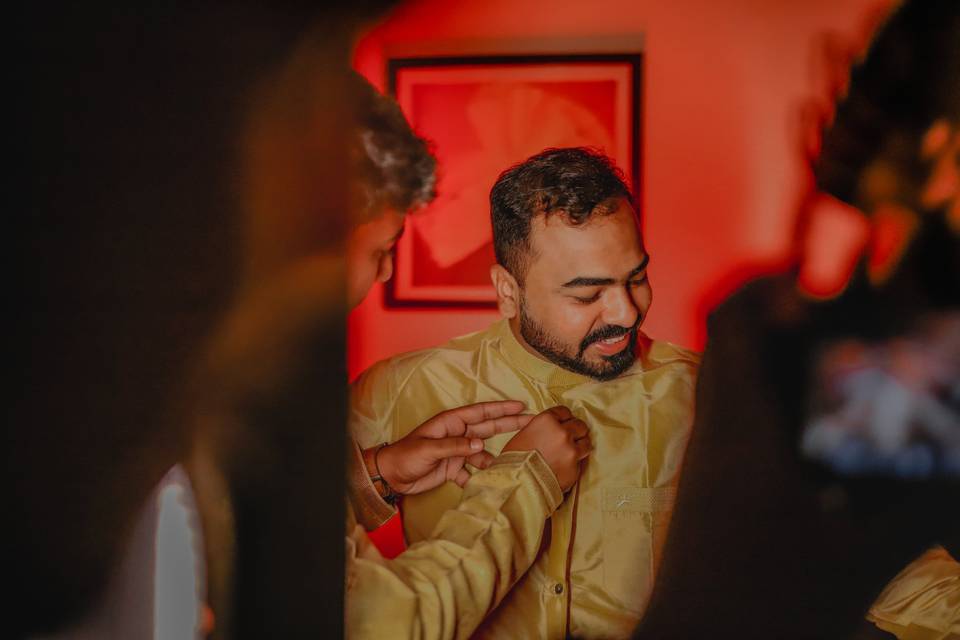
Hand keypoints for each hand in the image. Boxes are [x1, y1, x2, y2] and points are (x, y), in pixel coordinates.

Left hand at [371, 400, 531, 494]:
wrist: (391, 476)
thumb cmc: (406, 455)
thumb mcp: (430, 448)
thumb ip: (456, 447)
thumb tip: (481, 446)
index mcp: (452, 423)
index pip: (481, 413)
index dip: (501, 409)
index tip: (521, 406)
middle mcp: (457, 434)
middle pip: (488, 428)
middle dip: (509, 426)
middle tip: (532, 423)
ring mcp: (457, 452)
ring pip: (483, 453)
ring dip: (496, 458)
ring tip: (515, 462)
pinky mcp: (453, 469)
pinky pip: (473, 471)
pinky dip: (481, 476)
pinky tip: (493, 482)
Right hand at [502, 406, 590, 490]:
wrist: (518, 485)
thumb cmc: (514, 460)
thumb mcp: (522, 435)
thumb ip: (539, 429)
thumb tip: (548, 429)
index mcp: (547, 420)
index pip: (564, 411)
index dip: (563, 418)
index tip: (562, 423)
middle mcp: (562, 433)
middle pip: (579, 425)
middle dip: (575, 430)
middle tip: (569, 436)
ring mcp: (571, 450)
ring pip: (586, 441)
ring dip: (580, 444)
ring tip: (572, 450)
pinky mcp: (576, 468)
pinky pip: (581, 460)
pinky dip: (575, 462)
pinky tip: (566, 465)